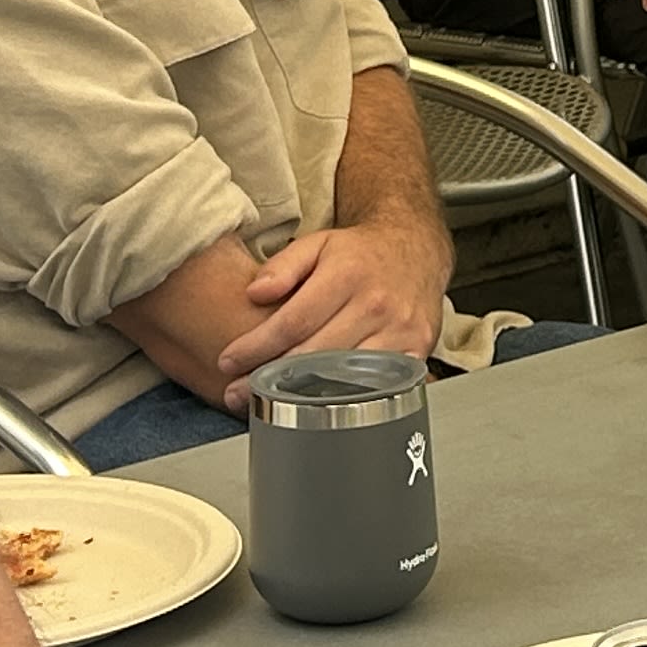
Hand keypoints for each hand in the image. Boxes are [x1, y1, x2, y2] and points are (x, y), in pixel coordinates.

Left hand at [220, 214, 450, 385]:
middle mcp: (377, 304)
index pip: (293, 321)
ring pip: (343, 376)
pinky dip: (346, 397)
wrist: (416, 249)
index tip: (228, 361)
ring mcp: (401, 330)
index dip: (256, 347)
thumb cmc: (361, 253)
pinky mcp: (418, 349)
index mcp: (348, 275)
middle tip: (237, 391)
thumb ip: (283, 264)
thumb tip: (255, 293)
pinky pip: (376, 384)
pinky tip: (319, 403)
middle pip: (314, 355)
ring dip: (303, 395)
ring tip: (270, 401)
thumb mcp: (318, 243)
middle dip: (270, 377)